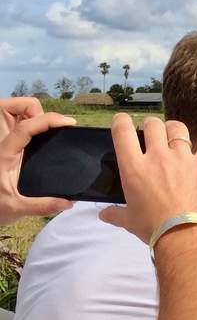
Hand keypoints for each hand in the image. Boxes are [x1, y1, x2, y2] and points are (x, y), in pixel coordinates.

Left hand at [0, 97, 74, 224]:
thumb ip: (42, 206)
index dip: (47, 119)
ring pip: (17, 113)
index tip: (68, 122)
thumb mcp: (17, 209)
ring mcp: (5, 143)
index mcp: (5, 154)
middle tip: (54, 129)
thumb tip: (68, 202)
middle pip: (18, 110)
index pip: (25, 127)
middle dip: (38, 112)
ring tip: (50, 131)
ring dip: (35, 116)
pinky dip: (32, 123)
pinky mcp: (8, 147)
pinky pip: (20, 125)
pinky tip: (44, 137)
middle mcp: (4, 144)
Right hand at [99, 115, 196, 242]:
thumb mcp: (129, 221)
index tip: (124, 124)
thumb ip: (116, 214)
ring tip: (178, 140)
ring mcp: (182, 158)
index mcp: (133, 167)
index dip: (122, 121)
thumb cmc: (154, 228)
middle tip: (155, 137)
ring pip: (178, 128)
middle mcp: (157, 157)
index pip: (122, 130)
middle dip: (152, 127)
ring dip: (176, 131)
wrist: (185, 235)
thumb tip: (103, 214)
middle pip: (153, 124)